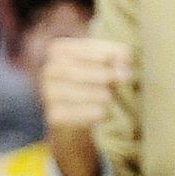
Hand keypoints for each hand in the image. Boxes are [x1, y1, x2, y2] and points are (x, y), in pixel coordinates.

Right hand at [40, 37, 131, 175]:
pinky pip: (64, 114)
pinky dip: (86, 112)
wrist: (78, 128)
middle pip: (67, 68)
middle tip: (124, 79)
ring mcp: (47, 97)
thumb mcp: (106, 70)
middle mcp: (47, 73)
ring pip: (64, 90)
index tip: (127, 57)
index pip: (75, 47)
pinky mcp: (52, 120)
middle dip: (98, 72)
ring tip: (110, 98)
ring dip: (92, 92)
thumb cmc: (96, 90)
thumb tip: (126, 62)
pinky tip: (102, 113)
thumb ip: (116, 61)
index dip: (100, 50)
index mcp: (58, 53)